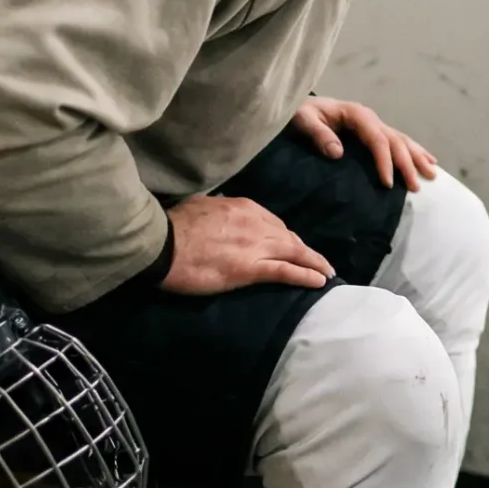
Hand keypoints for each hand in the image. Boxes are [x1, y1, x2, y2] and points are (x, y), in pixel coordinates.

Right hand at [160, 195, 333, 293]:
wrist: (161, 244)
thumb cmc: (173, 226)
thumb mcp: (199, 206)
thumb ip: (216, 209)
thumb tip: (218, 210)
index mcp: (242, 207)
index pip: (272, 222)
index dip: (284, 235)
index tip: (291, 244)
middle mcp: (256, 223)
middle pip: (288, 237)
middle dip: (304, 249)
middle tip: (317, 261)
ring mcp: (255, 246)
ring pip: (295, 252)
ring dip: (314, 262)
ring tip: (327, 272)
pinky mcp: (250, 269)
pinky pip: (286, 271)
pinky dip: (306, 275)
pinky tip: (320, 281)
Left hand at [290, 97, 439, 190]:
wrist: (299, 107)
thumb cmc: (300, 114)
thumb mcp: (302, 121)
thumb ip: (318, 134)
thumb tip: (338, 152)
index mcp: (356, 115)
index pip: (377, 139)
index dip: (385, 161)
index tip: (388, 183)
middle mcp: (370, 118)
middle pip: (395, 141)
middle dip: (407, 164)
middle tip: (415, 187)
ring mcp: (374, 124)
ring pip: (402, 140)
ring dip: (417, 158)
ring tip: (432, 175)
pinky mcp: (374, 131)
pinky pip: (399, 141)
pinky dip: (415, 152)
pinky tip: (428, 161)